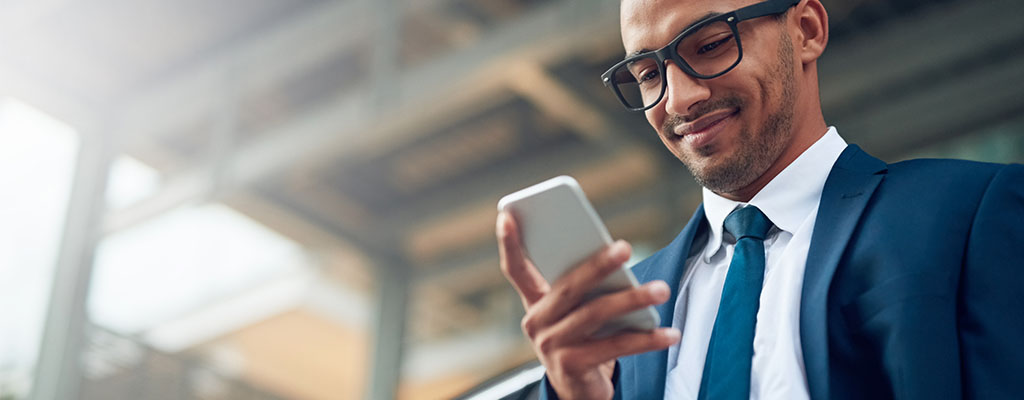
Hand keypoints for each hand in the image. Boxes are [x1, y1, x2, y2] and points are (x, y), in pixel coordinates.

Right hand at [496, 212, 679, 399]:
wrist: (579, 390)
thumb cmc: (582, 339)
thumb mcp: (576, 311)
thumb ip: (585, 286)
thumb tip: (616, 259)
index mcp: (534, 302)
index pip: (515, 269)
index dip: (509, 242)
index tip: (507, 215)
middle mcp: (536, 322)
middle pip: (568, 287)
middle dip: (597, 265)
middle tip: (624, 248)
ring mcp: (551, 346)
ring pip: (594, 314)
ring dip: (631, 300)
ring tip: (661, 290)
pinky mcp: (572, 367)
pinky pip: (614, 346)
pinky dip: (645, 339)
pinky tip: (668, 333)